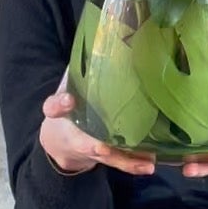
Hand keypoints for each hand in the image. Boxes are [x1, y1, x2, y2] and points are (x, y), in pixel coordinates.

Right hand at [38, 85, 155, 176]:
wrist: (61, 142)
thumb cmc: (67, 110)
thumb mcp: (64, 90)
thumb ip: (74, 74)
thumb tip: (96, 44)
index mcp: (62, 113)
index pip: (55, 108)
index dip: (60, 104)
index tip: (68, 100)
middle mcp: (76, 135)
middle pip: (86, 143)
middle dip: (97, 147)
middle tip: (102, 148)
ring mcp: (94, 150)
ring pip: (110, 158)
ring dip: (127, 161)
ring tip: (147, 163)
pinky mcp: (108, 157)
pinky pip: (122, 162)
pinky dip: (136, 164)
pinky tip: (152, 163)